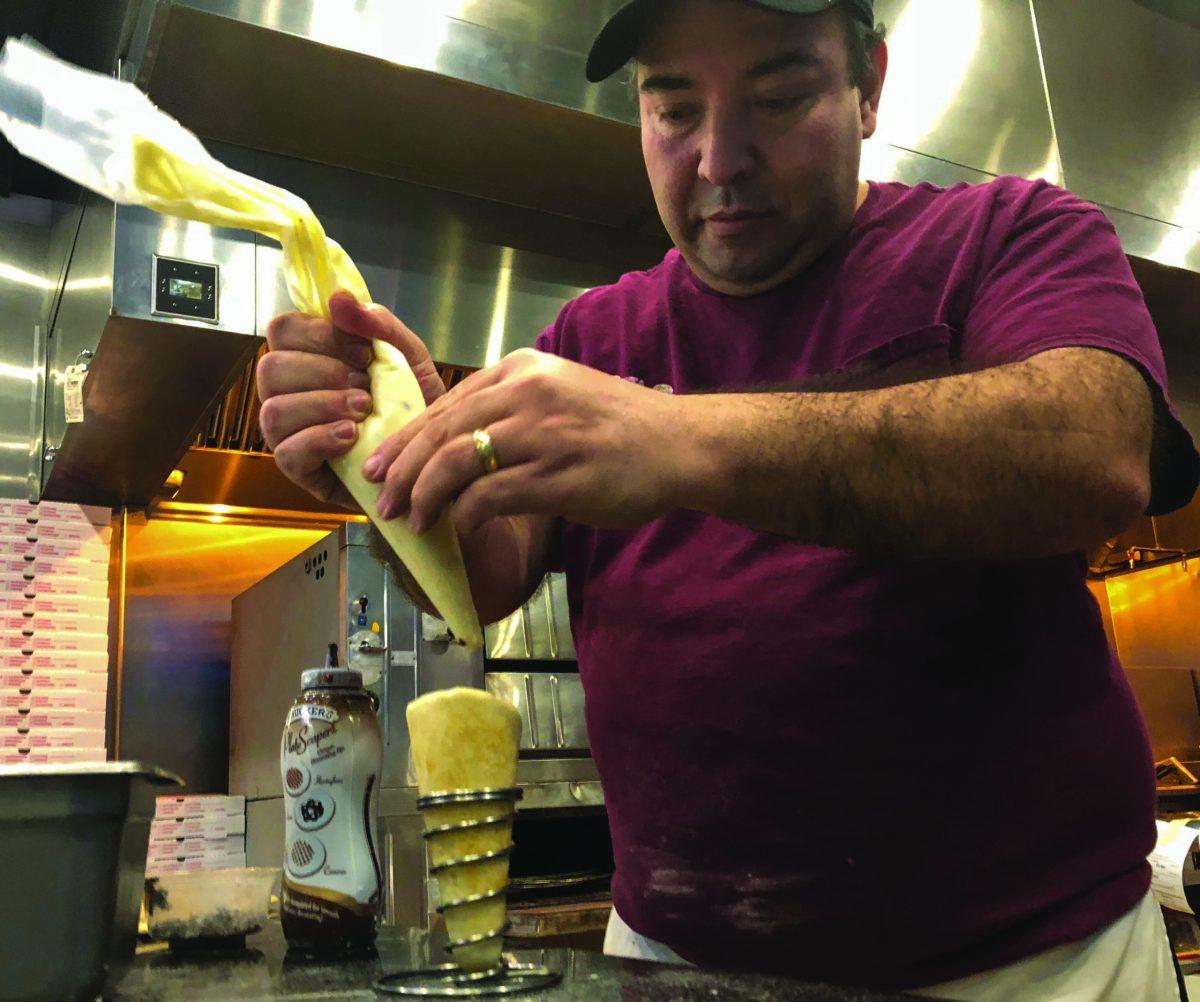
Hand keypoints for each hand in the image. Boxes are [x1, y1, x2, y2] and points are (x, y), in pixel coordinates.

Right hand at [257, 291, 444, 507]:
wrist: (430, 460)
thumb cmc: (413, 407)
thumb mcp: (408, 359)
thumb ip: (378, 325)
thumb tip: (340, 297)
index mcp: (307, 357)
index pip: (283, 330)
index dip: (319, 335)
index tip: (363, 353)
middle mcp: (288, 392)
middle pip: (270, 367)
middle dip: (323, 373)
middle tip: (365, 386)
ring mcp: (288, 433)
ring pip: (273, 409)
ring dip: (323, 405)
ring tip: (363, 411)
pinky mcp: (299, 469)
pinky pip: (287, 452)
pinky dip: (320, 440)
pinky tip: (352, 437)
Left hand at [361, 348, 685, 535]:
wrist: (680, 445)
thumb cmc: (621, 427)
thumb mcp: (560, 394)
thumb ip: (512, 407)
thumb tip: (457, 441)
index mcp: (522, 370)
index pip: (445, 404)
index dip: (404, 439)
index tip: (379, 466)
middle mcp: (526, 394)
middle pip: (441, 433)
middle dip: (402, 471)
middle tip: (381, 501)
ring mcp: (541, 434)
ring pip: (456, 463)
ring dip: (426, 496)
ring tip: (414, 521)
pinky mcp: (557, 476)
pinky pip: (490, 496)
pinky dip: (464, 515)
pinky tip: (458, 528)